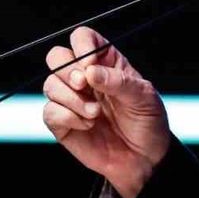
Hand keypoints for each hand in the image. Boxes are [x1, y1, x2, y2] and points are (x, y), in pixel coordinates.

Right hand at [42, 26, 170, 197]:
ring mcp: (72, 100)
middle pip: (57, 57)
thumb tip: (90, 71)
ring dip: (72, 98)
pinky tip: (88, 125)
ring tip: (95, 114)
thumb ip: (119, 81)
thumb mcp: (144, 97)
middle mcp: (85, 78)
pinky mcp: (63, 123)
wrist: (145, 159)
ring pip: (50, 84)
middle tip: (85, 86)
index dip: (82, 45)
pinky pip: (50, 111)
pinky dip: (68, 117)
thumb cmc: (148, 123)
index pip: (83, 38)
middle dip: (68, 70)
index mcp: (106, 63)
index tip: (91, 63)